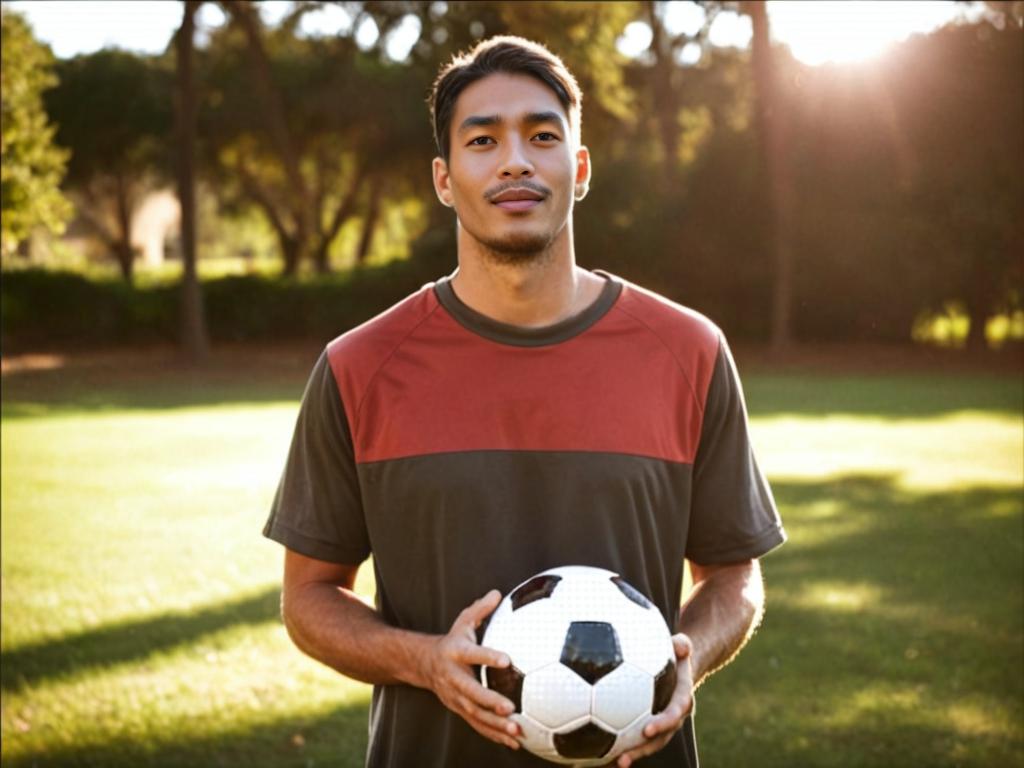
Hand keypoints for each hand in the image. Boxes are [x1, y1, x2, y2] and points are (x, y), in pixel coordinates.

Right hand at [423, 590, 520, 749]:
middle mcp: (454, 677)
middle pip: (472, 692)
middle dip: (490, 702)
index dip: (489, 656)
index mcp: (457, 653)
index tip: (507, 659)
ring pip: (475, 713)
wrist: (423, 664)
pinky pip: (477, 724)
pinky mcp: (459, 709)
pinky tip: (514, 741)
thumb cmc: (453, 640)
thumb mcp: (462, 621)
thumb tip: (498, 592)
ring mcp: (455, 697)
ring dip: (495, 725)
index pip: (473, 654)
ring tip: (516, 730)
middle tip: (511, 708)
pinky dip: (494, 734)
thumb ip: (480, 609)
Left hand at [616, 634, 694, 767]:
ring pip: (647, 744)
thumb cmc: (675, 655)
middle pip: (659, 739)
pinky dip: (620, 746)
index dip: (662, 723)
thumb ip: (682, 644)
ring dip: (631, 755)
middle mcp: (673, 718)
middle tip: (623, 758)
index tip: (646, 729)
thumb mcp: (681, 647)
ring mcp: (661, 725)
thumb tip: (681, 644)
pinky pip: (635, 738)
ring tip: (612, 764)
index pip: (673, 715)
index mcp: (681, 700)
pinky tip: (599, 754)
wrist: (679, 670)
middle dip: (642, 750)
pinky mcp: (647, 726)